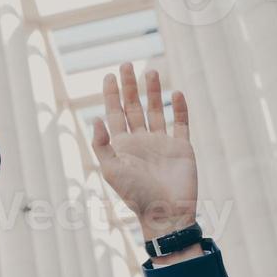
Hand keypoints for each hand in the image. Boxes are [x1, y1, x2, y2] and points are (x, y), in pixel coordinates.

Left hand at [91, 64, 199, 249]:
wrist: (166, 212)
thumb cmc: (135, 195)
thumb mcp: (112, 170)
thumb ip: (102, 145)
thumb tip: (95, 118)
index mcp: (122, 146)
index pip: (114, 114)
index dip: (111, 95)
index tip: (109, 76)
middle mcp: (141, 141)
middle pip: (134, 107)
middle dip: (130, 87)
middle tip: (126, 64)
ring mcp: (162, 143)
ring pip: (156, 111)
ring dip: (153, 92)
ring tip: (150, 72)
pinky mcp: (182, 147)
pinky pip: (181, 124)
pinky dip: (180, 108)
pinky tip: (177, 93)